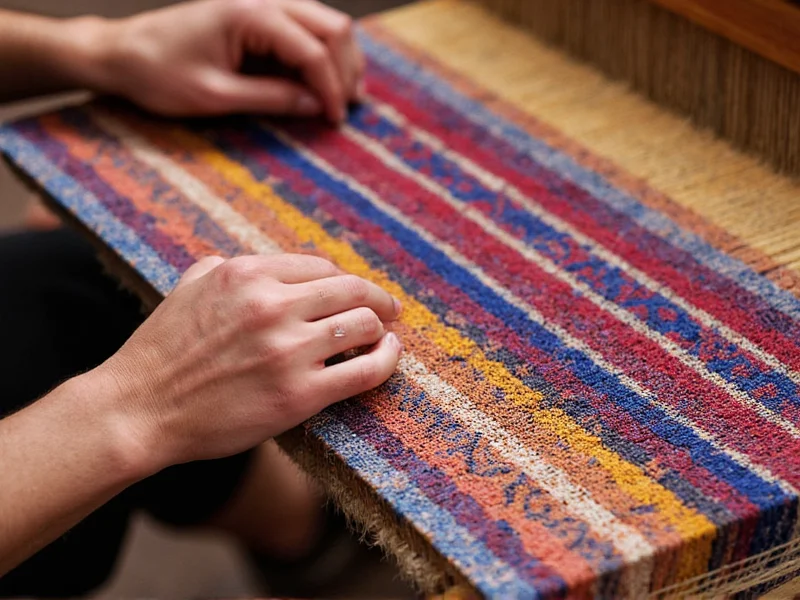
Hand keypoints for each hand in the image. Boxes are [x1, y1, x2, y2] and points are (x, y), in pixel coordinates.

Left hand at [92, 0, 363, 121]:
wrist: (123, 54)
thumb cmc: (159, 74)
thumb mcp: (216, 95)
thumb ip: (271, 99)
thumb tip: (317, 106)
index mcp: (249, 14)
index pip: (312, 50)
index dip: (331, 88)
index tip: (334, 121)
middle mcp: (261, 0)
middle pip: (332, 26)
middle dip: (346, 70)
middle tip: (346, 110)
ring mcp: (262, 3)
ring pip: (325, 23)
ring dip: (340, 60)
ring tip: (343, 98)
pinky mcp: (258, 15)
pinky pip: (306, 29)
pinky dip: (321, 54)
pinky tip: (323, 82)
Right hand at [95, 254, 401, 471]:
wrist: (139, 410)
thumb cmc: (161, 351)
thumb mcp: (189, 288)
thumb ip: (226, 267)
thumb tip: (257, 263)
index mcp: (247, 274)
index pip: (322, 268)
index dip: (346, 281)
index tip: (356, 293)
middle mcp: (271, 305)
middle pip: (352, 290)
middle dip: (378, 299)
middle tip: (390, 310)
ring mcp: (287, 351)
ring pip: (363, 324)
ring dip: (381, 329)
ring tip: (384, 338)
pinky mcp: (298, 395)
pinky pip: (364, 371)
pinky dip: (387, 360)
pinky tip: (390, 356)